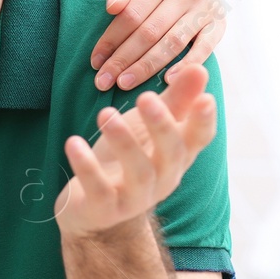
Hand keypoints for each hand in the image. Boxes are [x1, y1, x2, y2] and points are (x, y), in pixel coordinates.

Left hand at [57, 65, 217, 239]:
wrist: (93, 210)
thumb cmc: (126, 158)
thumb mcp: (148, 127)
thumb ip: (174, 100)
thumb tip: (200, 68)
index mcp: (176, 157)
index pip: (198, 139)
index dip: (203, 121)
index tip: (206, 98)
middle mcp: (162, 179)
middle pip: (170, 153)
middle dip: (161, 126)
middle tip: (146, 97)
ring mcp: (134, 197)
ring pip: (138, 172)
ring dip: (123, 142)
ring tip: (105, 114)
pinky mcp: (104, 208)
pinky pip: (98, 189)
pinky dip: (87, 166)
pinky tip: (73, 142)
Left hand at [90, 0, 225, 90]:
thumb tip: (112, 7)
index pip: (131, 14)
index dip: (111, 40)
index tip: (95, 63)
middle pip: (149, 31)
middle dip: (123, 58)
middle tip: (104, 82)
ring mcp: (205, 8)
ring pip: (172, 42)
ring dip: (146, 66)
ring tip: (124, 84)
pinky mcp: (219, 24)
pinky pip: (204, 48)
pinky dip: (186, 64)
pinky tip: (168, 81)